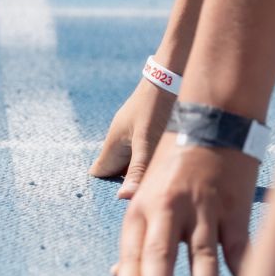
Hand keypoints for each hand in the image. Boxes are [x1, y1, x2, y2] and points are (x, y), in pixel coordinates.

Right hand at [88, 78, 175, 196]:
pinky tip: (172, 170)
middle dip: (129, 185)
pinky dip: (157, 164)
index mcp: (113, 143)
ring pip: (136, 163)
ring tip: (161, 188)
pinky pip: (150, 154)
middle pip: (119, 172)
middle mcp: (122, 140)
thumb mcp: (148, 140)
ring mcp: (137, 135)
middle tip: (146, 201)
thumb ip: (138, 170)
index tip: (117, 204)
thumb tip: (123, 198)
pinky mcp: (153, 130)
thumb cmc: (157, 105)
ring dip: (146, 175)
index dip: (105, 190)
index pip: (99, 174)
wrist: (175, 71)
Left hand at [115, 133, 251, 275]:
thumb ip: (136, 236)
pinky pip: (238, 243)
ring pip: (203, 249)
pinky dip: (243, 267)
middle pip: (162, 249)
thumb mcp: (146, 193)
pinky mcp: (233, 207)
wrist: (214, 118)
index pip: (133, 249)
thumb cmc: (175, 162)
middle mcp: (169, 208)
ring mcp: (203, 208)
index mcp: (143, 207)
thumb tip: (118, 274)